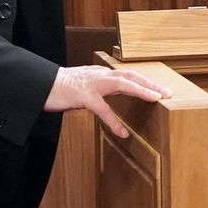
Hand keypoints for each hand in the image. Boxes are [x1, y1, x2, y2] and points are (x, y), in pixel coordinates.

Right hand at [44, 65, 170, 137]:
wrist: (38, 85)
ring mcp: (91, 84)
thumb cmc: (60, 89)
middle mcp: (99, 75)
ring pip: (121, 84)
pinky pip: (102, 109)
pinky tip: (123, 133)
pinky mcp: (82, 96)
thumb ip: (99, 91)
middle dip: (150, 83)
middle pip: (130, 75)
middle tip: (168, 92)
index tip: (161, 88)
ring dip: (141, 90)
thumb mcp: (84, 87)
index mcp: (100, 74)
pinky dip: (114, 121)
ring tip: (157, 99)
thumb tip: (113, 98)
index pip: (128, 74)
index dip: (145, 81)